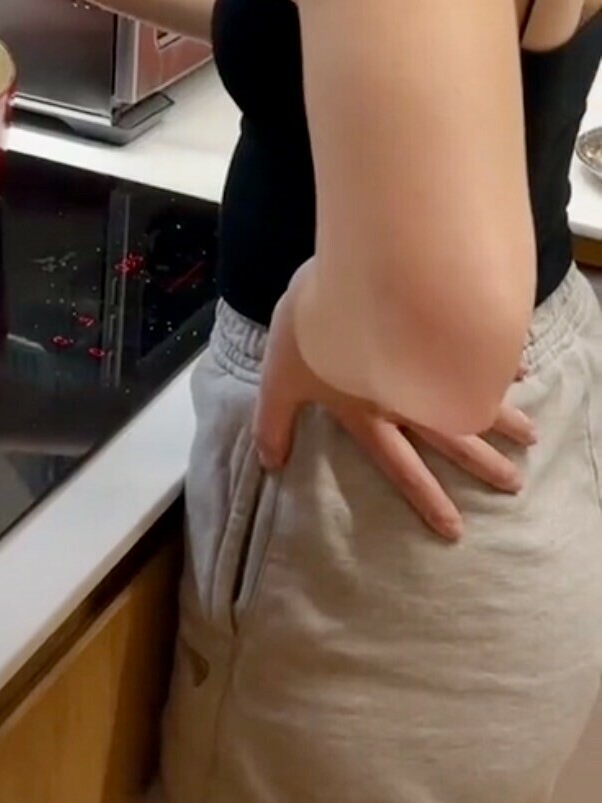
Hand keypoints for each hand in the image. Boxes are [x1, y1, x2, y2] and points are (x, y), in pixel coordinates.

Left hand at [254, 266, 535, 541]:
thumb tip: (272, 464)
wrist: (352, 273)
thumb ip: (275, 421)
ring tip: (531, 436)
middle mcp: (406, 395)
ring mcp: (430, 360)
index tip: (454, 528)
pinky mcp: (443, 325)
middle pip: (451, 436)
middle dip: (482, 463)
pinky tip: (519, 367)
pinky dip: (499, 359)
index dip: (425, 498)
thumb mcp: (279, 376)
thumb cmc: (312, 326)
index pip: (400, 465)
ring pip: (474, 397)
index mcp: (370, 411)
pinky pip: (479, 348)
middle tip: (514, 484)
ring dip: (502, 418)